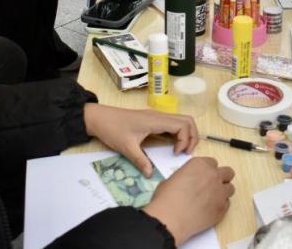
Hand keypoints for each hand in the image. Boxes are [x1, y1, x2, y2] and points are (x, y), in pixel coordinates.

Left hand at [83, 104, 198, 176]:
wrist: (99, 117)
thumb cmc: (112, 129)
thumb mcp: (126, 147)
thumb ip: (140, 161)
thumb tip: (150, 175)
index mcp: (155, 120)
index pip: (182, 125)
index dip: (185, 140)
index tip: (175, 154)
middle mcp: (159, 116)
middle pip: (187, 120)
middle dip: (191, 136)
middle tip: (186, 153)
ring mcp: (156, 117)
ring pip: (181, 120)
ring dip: (186, 134)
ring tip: (181, 150)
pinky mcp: (153, 120)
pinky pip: (172, 124)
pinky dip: (178, 133)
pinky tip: (171, 146)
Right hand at [144, 157, 234, 244]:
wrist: (170, 218)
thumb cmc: (167, 198)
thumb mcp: (173, 178)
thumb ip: (187, 176)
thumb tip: (187, 182)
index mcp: (200, 164)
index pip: (213, 163)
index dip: (209, 170)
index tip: (205, 176)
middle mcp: (213, 175)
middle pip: (228, 172)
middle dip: (222, 178)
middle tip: (213, 185)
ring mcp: (220, 192)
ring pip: (230, 188)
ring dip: (223, 192)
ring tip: (212, 199)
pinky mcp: (222, 208)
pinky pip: (227, 204)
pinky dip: (221, 205)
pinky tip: (210, 209)